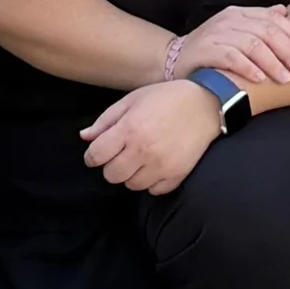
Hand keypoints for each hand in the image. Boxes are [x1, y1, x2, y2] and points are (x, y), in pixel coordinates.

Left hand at [81, 80, 225, 193]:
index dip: (92, 155)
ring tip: (140, 158)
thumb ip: (106, 120)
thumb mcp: (131, 100)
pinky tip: (155, 165)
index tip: (98, 152)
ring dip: (131, 174)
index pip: (96, 156)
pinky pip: (153, 190)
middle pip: (111, 175)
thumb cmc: (165, 98)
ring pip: (131, 185)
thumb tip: (84, 138)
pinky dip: (151, 181)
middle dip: (111, 165)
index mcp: (129, 129)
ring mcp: (161, 166)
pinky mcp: (177, 175)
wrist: (205, 103)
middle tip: (121, 153)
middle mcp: (143, 151)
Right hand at [172, 3, 289, 87]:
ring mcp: (215, 33)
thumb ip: (259, 21)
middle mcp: (228, 19)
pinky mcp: (204, 49)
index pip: (272, 18)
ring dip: (272, 62)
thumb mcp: (236, 31)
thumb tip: (283, 11)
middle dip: (287, 50)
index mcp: (239, 13)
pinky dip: (248, 67)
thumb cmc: (213, 49)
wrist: (175, 60)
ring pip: (251, 44)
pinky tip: (260, 79)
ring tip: (285, 78)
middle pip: (265, 31)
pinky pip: (231, 56)